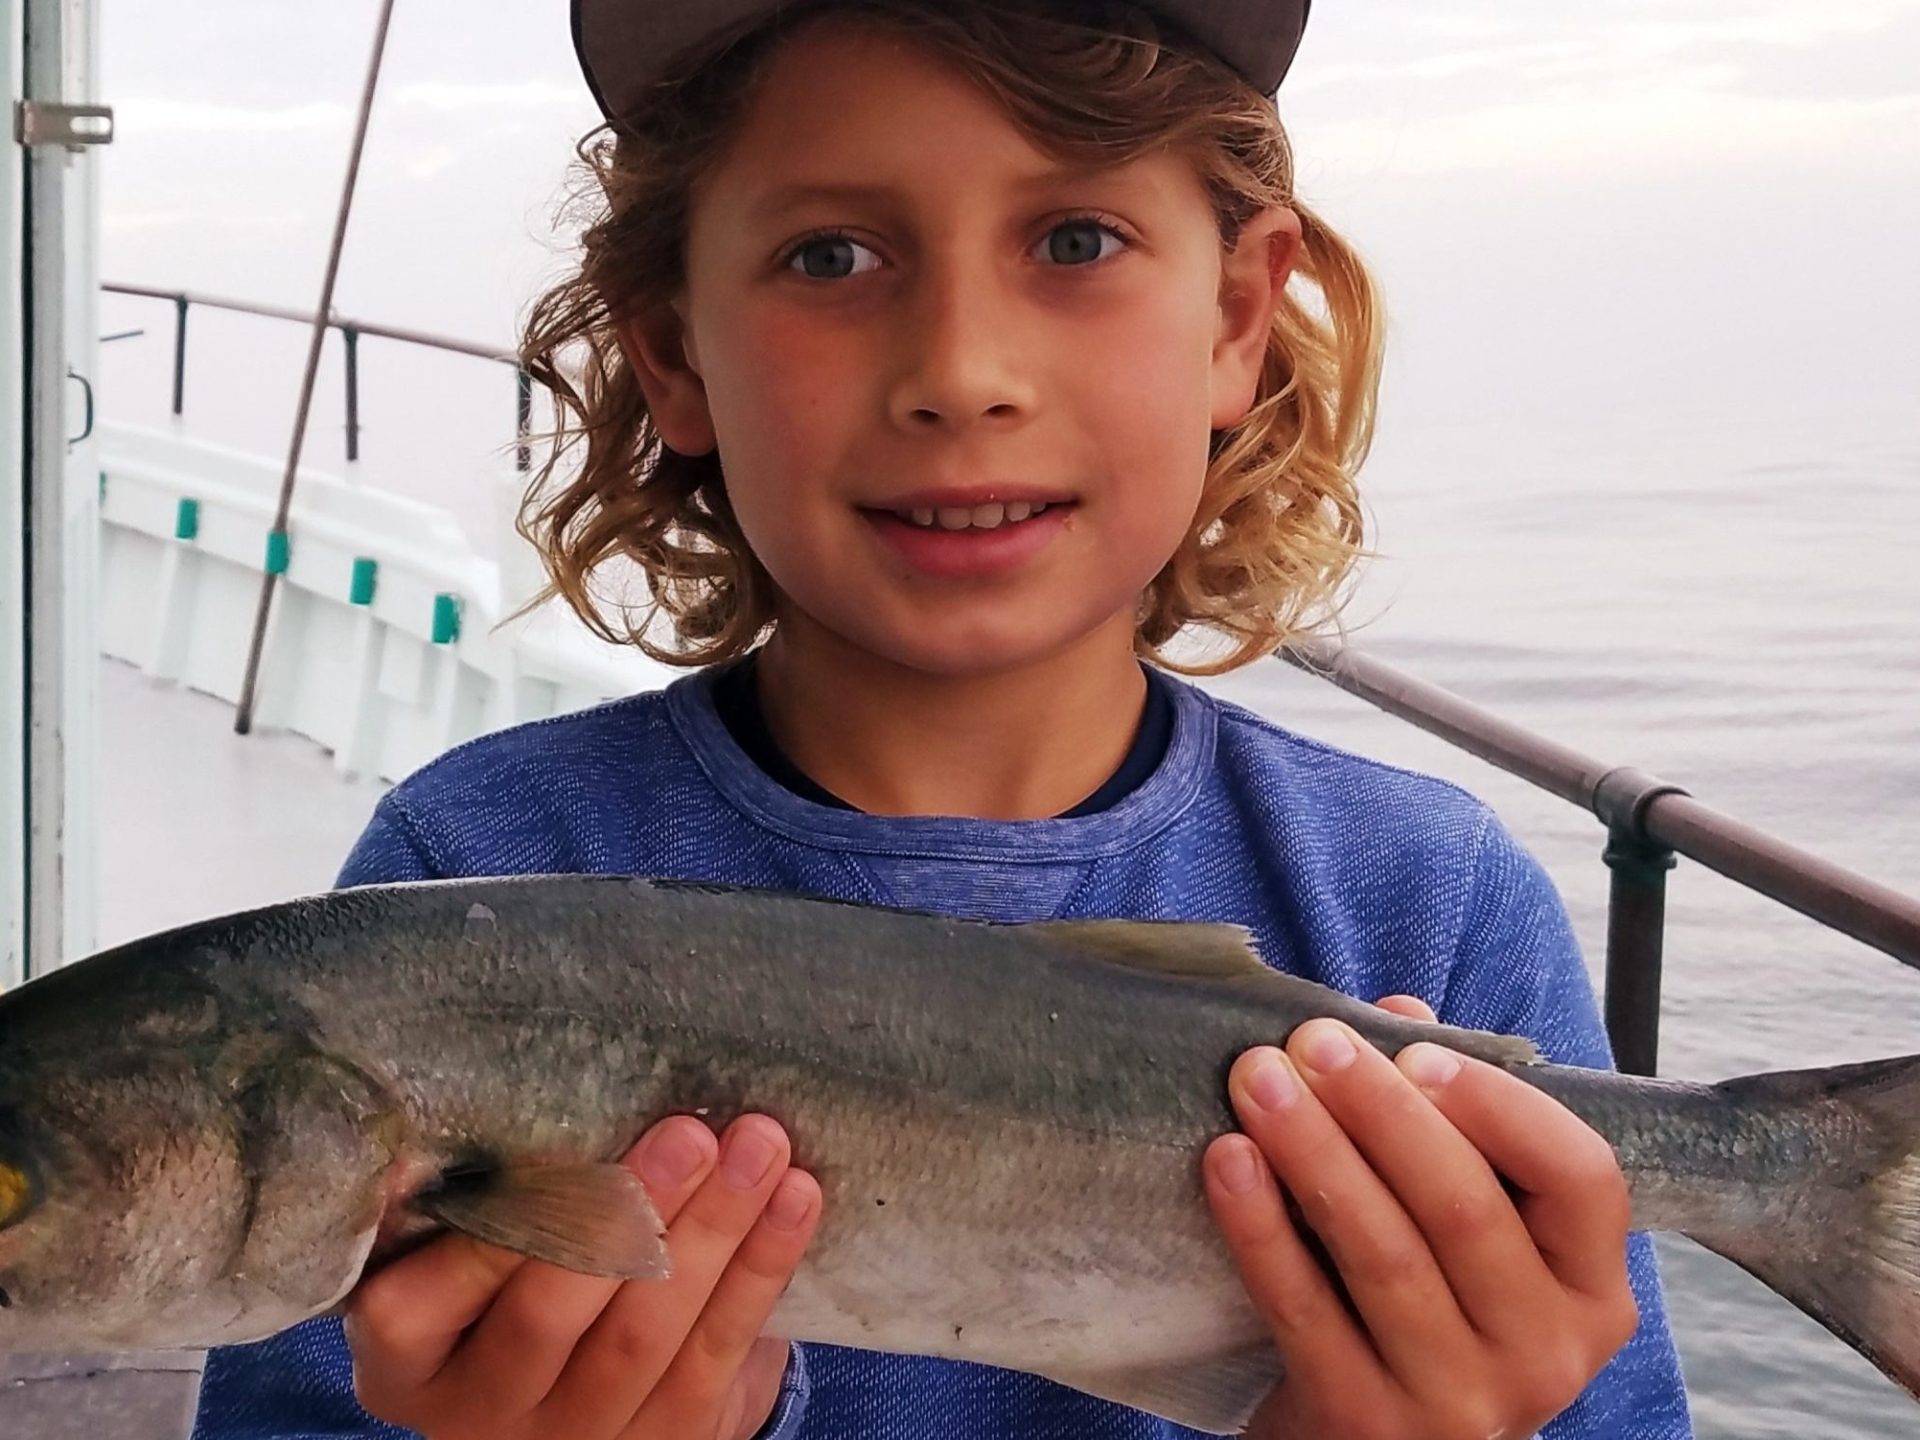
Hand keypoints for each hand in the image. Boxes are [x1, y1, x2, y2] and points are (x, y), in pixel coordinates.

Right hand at [346, 1114, 821, 1439]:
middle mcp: (480, 1410)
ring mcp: (575, 1438)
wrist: (585, 1402)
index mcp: (409, 1355)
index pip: (434, 1292)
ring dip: (713, 1229)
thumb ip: (490, 1195)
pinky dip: (762, 1267)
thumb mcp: (466, 1255)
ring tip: (759, 1143)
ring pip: (646, 1333)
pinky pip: (717, 1353)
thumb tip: (527, 1081)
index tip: (567, 1137)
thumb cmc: (515, 1283)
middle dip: (628, 1213)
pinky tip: (795, 1196)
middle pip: (550, 1312)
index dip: (508, 1220)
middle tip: (689, 1131)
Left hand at [1203, 997, 1638, 1439]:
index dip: (1498, 1105)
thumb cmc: (1424, 1308)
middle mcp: (1545, 1354)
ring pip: (1383, 1252)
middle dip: (1379, 1109)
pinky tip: (1227, 1161)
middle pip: (1464, 1207)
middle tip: (1310, 1041)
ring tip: (1255, 1078)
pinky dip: (1260, 1227)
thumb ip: (1446, 1119)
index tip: (1414, 1054)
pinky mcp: (1367, 1427)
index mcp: (1589, 1293)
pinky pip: (1305, 1309)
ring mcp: (1460, 1403)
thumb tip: (1399, 1013)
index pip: (1583, 1178)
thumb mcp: (1460, 1232)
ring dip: (1313, 1150)